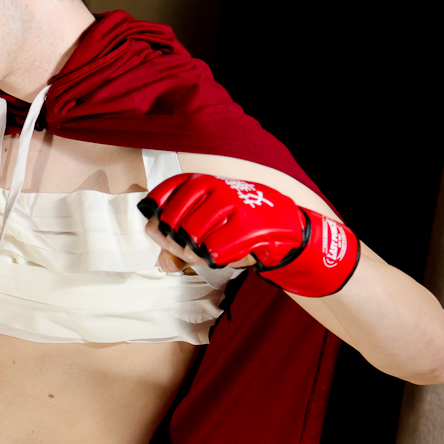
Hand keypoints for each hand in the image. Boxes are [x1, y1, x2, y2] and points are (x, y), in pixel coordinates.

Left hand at [138, 172, 359, 297]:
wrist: (286, 228)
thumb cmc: (241, 226)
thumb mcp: (209, 226)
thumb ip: (181, 242)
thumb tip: (164, 263)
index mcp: (201, 181)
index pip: (163, 195)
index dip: (156, 216)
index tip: (161, 229)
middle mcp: (213, 186)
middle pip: (170, 220)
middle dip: (172, 241)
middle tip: (186, 248)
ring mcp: (232, 204)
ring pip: (190, 235)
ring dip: (192, 251)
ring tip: (205, 253)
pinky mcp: (248, 225)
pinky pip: (215, 249)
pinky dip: (213, 257)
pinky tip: (221, 255)